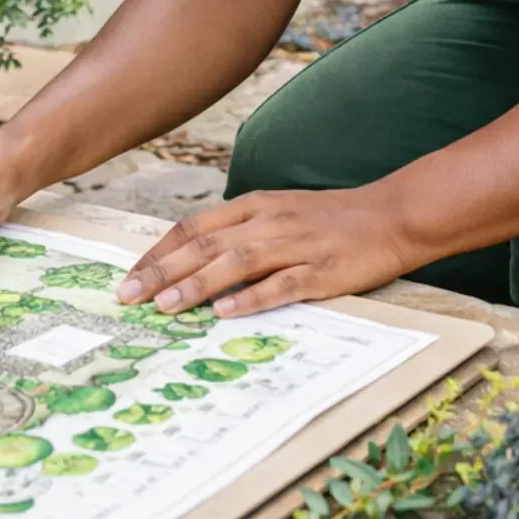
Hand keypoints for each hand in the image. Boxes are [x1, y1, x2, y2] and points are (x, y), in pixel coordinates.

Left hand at [115, 187, 419, 319]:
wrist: (390, 214)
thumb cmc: (329, 220)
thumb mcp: (278, 214)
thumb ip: (239, 233)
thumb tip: (193, 263)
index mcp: (254, 207)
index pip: (193, 228)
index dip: (158, 252)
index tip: (129, 277)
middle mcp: (268, 222)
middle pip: (205, 246)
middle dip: (162, 272)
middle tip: (128, 297)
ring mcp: (294, 245)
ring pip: (235, 263)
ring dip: (196, 285)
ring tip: (165, 307)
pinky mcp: (321, 271)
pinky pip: (282, 285)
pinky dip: (252, 298)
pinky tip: (226, 311)